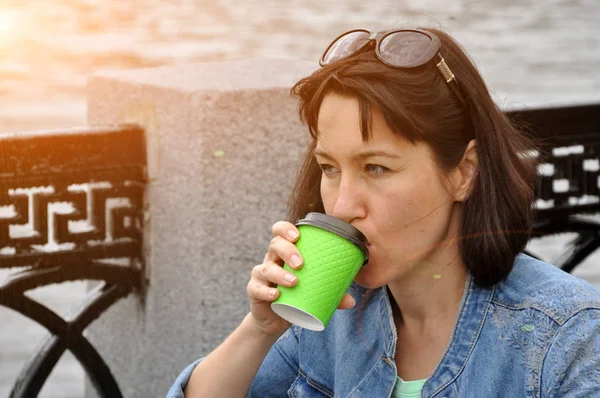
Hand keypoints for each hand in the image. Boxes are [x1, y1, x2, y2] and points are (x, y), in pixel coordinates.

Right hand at [246, 221, 356, 335]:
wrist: (275, 320)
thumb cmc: (295, 297)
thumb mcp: (314, 292)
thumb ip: (332, 294)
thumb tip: (351, 300)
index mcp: (285, 253)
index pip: (280, 232)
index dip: (286, 229)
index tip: (298, 235)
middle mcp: (272, 260)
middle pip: (274, 245)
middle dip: (287, 250)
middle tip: (301, 263)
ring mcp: (262, 275)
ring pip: (266, 267)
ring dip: (280, 273)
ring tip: (294, 282)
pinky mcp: (255, 291)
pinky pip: (257, 288)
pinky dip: (266, 290)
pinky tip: (276, 294)